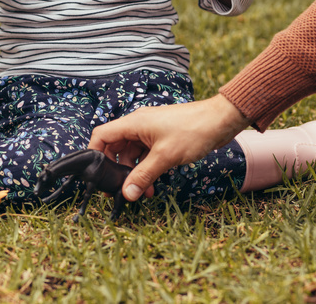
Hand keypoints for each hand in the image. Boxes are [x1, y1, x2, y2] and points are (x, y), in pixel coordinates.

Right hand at [88, 94, 250, 201]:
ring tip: (141, 192)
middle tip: (118, 190)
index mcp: (134, 123)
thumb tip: (127, 194)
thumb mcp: (165, 157)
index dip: (95, 154)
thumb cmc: (193, 130)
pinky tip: (152, 185)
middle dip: (116, 169)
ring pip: (132, 153)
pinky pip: (146, 154)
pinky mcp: (162, 138)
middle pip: (116, 147)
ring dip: (134, 173)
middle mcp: (139, 125)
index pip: (102, 135)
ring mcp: (151, 131)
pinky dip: (147, 169)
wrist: (220, 120)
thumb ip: (143, 176)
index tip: (96, 175)